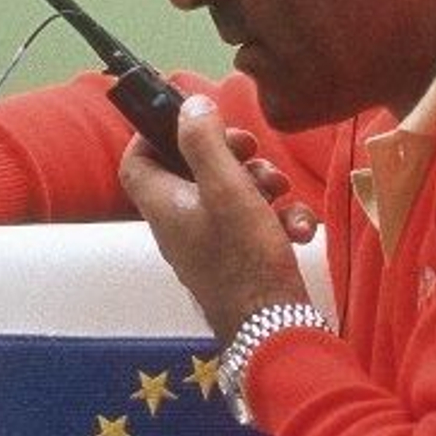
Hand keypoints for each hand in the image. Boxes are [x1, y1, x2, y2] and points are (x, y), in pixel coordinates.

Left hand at [119, 94, 314, 342]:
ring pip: (229, 195)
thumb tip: (190, 105)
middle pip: (192, 172)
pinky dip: (275, 218)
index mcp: (165, 206)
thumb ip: (205, 143)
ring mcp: (209, 244)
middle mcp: (181, 225)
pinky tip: (299, 227)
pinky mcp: (239, 260)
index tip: (191, 119)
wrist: (275, 330)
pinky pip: (251, 225)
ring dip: (260, 184)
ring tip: (282, 190)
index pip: (136, 161)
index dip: (154, 133)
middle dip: (228, 154)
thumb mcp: (227, 189)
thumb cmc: (245, 259)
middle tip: (251, 148)